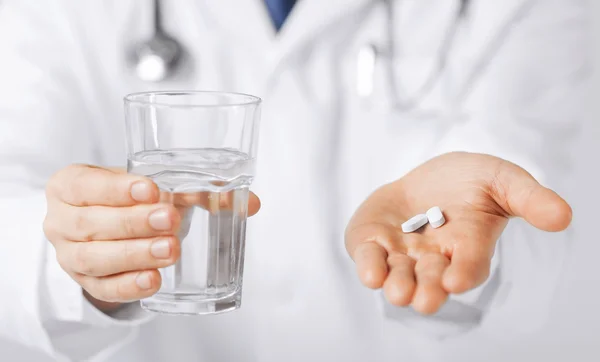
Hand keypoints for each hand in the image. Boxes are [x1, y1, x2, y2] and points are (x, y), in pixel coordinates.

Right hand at [43, 165, 259, 310]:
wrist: (105, 225)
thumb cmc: (129, 200)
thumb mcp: (151, 187)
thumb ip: (198, 189)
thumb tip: (252, 203)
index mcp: (71, 185)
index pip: (85, 184)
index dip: (116, 188)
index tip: (152, 189)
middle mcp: (61, 220)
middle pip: (91, 224)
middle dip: (133, 223)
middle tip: (170, 220)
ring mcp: (69, 255)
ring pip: (95, 259)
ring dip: (134, 255)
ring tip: (170, 250)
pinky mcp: (86, 283)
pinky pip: (103, 289)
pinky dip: (129, 286)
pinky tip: (154, 280)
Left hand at [345, 152, 571, 314]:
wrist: (428, 177)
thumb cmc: (470, 182)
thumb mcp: (502, 180)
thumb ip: (528, 197)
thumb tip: (563, 216)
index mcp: (468, 247)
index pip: (469, 265)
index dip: (464, 272)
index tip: (456, 280)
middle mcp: (435, 258)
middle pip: (432, 280)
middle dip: (429, 290)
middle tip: (425, 299)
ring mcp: (402, 253)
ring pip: (399, 276)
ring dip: (398, 284)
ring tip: (397, 291)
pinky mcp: (373, 243)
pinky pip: (369, 258)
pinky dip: (369, 265)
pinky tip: (371, 273)